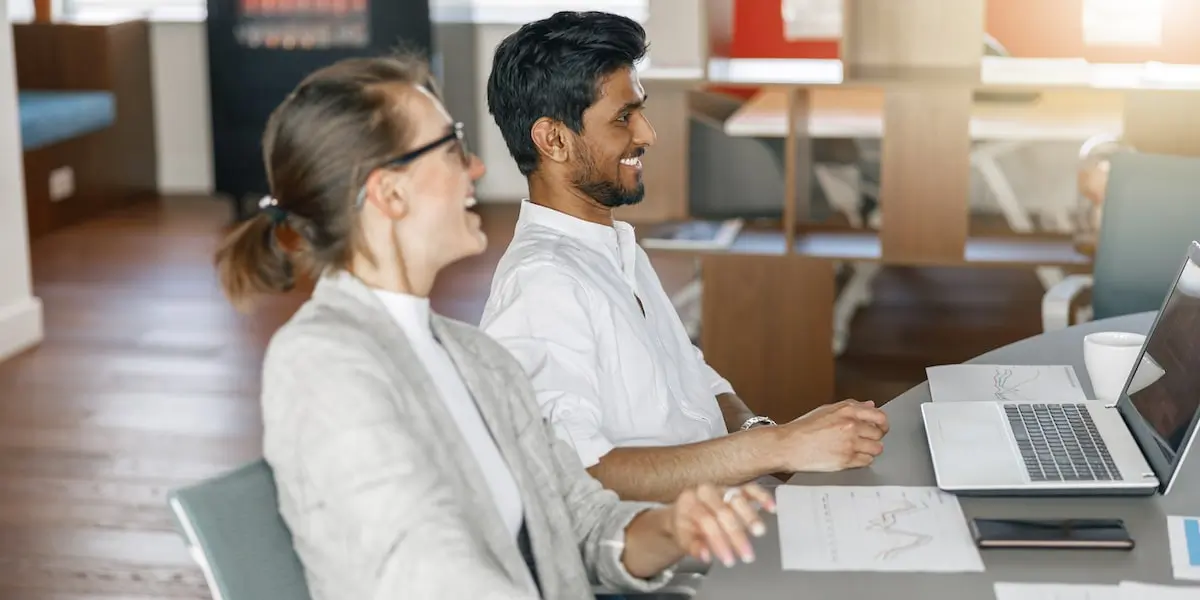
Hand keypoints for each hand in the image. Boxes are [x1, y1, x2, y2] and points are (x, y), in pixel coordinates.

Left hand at [665, 482, 774, 567]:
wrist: (685, 514)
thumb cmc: (686, 527)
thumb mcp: (684, 539)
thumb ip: (694, 547)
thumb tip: (705, 556)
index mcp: (689, 501)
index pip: (706, 521)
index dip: (718, 542)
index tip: (729, 560)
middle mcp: (706, 491)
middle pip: (724, 512)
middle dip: (737, 535)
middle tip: (747, 555)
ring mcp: (722, 489)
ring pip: (738, 499)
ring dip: (750, 516)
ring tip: (759, 532)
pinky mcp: (736, 488)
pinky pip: (750, 489)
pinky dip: (762, 496)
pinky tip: (771, 507)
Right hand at [774, 399, 888, 471]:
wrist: (789, 445)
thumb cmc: (803, 428)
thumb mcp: (827, 410)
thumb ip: (851, 406)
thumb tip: (870, 405)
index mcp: (847, 411)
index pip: (879, 416)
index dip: (883, 424)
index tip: (882, 427)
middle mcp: (851, 426)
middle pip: (879, 434)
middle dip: (874, 437)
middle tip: (866, 439)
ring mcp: (850, 444)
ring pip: (876, 449)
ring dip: (870, 449)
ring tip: (858, 449)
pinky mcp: (847, 460)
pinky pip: (867, 461)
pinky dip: (863, 460)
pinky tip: (852, 456)